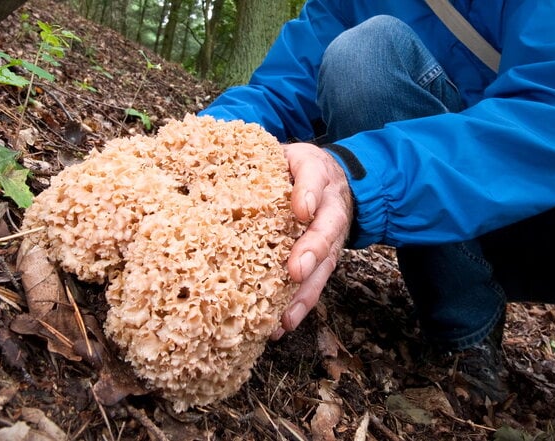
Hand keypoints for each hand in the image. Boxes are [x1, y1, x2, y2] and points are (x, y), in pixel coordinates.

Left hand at [273, 142, 352, 338]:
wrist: (331, 177)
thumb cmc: (295, 167)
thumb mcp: (285, 153)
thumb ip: (267, 160)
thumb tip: (223, 173)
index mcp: (318, 174)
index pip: (315, 178)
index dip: (309, 193)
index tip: (301, 210)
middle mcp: (331, 207)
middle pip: (328, 229)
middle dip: (313, 251)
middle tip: (296, 272)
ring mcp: (331, 236)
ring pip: (325, 265)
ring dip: (307, 292)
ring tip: (287, 317)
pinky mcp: (324, 259)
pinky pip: (315, 283)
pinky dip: (300, 306)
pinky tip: (281, 326)